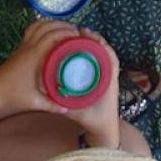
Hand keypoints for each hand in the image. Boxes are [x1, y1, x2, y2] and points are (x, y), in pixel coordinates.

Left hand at [0, 19, 85, 113]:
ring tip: (65, 28)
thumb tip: (67, 109)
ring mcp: (22, 46)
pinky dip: (42, 26)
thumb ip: (51, 105)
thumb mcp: (34, 102)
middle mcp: (28, 47)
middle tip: (76, 32)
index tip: (78, 36)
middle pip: (46, 27)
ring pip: (38, 26)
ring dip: (52, 23)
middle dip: (62, 26)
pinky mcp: (19, 48)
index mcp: (33, 56)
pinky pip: (31, 30)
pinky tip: (50, 30)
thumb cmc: (12, 95)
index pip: (51, 36)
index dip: (65, 32)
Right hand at [59, 27, 122, 147]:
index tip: (88, 36)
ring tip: (79, 35)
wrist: (103, 130)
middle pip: (105, 51)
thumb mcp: (79, 113)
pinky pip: (99, 60)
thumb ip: (66, 105)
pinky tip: (80, 47)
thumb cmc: (94, 122)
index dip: (100, 44)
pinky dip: (92, 51)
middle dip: (94, 39)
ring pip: (102, 54)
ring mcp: (106, 76)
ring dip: (93, 44)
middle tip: (80, 31)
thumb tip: (50, 91)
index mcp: (109, 80)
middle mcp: (110, 75)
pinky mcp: (101, 78)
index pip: (109, 56)